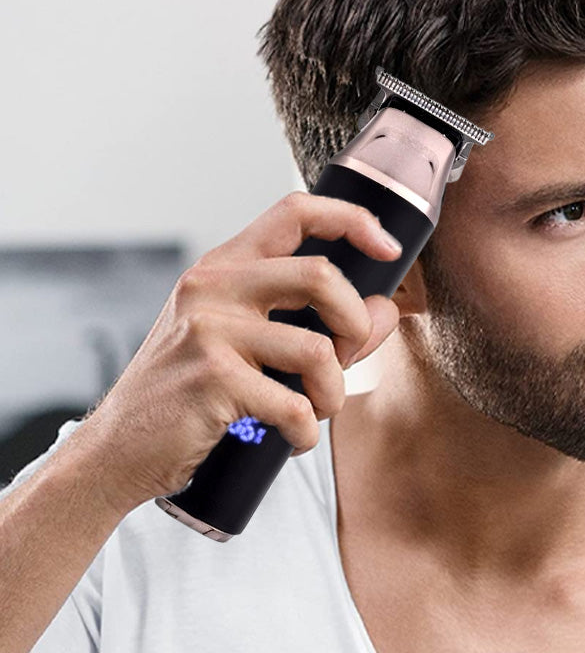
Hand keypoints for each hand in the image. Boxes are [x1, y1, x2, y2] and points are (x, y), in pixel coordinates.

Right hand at [71, 191, 401, 510]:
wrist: (118, 449)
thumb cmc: (189, 392)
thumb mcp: (248, 344)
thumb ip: (319, 322)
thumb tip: (385, 311)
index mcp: (224, 265)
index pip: (295, 211)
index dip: (352, 219)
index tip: (388, 248)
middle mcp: (214, 285)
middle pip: (321, 274)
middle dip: (354, 325)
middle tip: (345, 359)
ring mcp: (209, 330)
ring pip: (318, 350)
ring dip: (333, 395)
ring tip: (315, 413)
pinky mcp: (212, 379)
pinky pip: (295, 406)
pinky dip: (307, 433)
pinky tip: (292, 440)